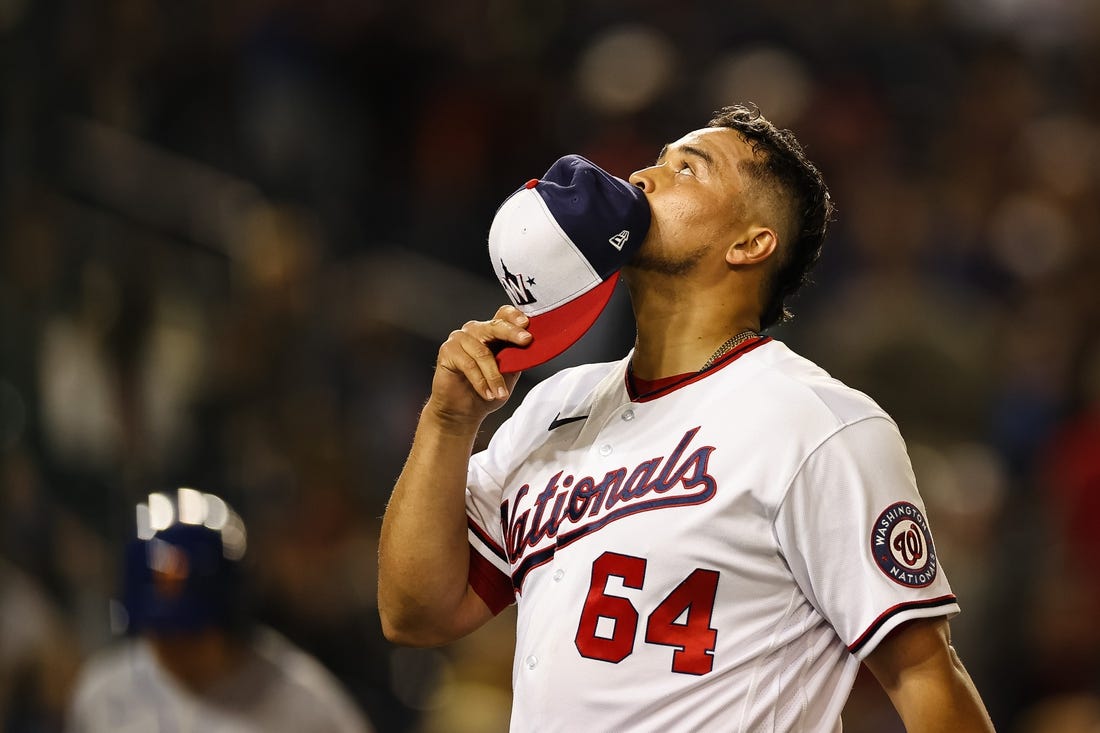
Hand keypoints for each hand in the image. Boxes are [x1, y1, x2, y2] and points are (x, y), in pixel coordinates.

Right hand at [426, 305, 530, 427]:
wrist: (464, 411)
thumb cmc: (487, 390)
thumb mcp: (510, 373)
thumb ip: (518, 357)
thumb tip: (534, 348)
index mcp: (492, 332)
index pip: (504, 314)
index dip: (515, 317)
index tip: (528, 326)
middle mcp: (475, 330)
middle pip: (494, 325)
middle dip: (512, 333)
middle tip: (526, 341)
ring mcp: (459, 338)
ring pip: (482, 352)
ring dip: (494, 376)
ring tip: (500, 393)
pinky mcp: (447, 351)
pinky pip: (468, 365)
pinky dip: (480, 382)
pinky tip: (487, 394)